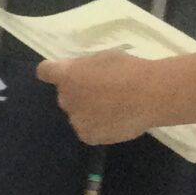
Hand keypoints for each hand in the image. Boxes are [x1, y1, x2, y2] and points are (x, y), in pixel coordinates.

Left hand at [39, 49, 159, 145]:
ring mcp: (76, 120)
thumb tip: (81, 75)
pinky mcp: (88, 136)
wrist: (150, 95)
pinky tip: (116, 120)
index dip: (51, 71)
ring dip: (88, 111)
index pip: (45, 71)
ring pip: (78, 114)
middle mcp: (65, 99)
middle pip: (65, 95)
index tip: (59, 73)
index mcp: (66, 75)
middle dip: (78, 93)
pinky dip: (99, 126)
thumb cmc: (130, 70)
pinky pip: (89, 130)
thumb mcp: (104, 58)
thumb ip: (86, 67)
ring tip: (114, 107)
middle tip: (102, 91)